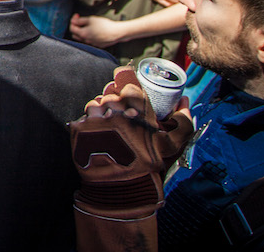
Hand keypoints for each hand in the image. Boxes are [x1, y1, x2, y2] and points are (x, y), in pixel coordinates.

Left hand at [68, 14, 123, 47]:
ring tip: (87, 25)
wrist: (117, 32)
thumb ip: (80, 20)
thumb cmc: (104, 25)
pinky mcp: (98, 45)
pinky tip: (94, 31)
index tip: (77, 15)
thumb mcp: (91, 19)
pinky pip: (90, 41)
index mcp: (83, 34)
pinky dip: (89, 36)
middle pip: (75, 34)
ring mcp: (92, 44)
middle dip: (76, 27)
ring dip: (82, 32)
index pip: (72, 28)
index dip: (73, 20)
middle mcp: (86, 41)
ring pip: (82, 38)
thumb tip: (73, 21)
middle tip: (80, 20)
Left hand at [70, 66, 193, 217]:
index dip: (124, 80)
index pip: (124, 76)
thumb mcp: (171, 144)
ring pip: (95, 104)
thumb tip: (184, 101)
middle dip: (114, 102)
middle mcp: (113, 106)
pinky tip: (97, 140)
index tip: (126, 91)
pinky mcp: (79, 128)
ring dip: (100, 113)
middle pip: (108, 92)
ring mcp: (94, 116)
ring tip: (109, 130)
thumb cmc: (148, 164)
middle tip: (121, 119)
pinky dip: (88, 127)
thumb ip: (182, 121)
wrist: (122, 188)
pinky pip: (82, 119)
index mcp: (135, 105)